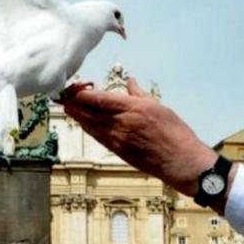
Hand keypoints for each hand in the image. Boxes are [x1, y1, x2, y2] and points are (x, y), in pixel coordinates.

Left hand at [57, 78, 217, 196]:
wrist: (181, 161)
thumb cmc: (175, 134)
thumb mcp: (159, 107)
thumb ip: (140, 95)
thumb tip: (130, 82)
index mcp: (132, 109)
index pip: (99, 99)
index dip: (80, 94)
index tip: (70, 88)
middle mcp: (122, 124)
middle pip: (89, 113)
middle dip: (73, 104)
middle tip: (62, 97)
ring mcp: (119, 140)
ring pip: (91, 126)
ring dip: (78, 117)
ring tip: (68, 108)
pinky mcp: (119, 152)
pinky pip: (98, 137)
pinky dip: (89, 129)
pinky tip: (84, 124)